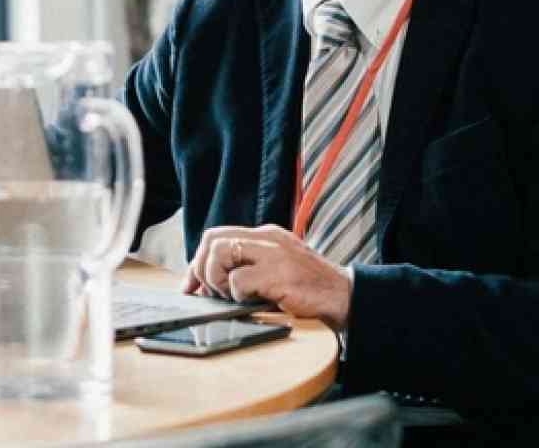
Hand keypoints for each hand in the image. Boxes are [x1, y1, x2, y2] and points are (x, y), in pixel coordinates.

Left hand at [181, 224, 352, 330]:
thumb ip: (249, 267)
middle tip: (210, 293)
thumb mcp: (278, 268)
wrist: (346, 297)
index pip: (217, 235)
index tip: (191, 285)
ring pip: (220, 253)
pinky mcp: (278, 275)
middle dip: (201, 269)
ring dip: (217, 280)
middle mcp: (267, 239)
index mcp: (266, 236)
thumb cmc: (310, 289)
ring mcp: (273, 254)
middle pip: (212, 240)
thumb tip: (209, 283)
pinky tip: (252, 302)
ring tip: (231, 296)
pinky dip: (237, 295)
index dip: (197, 261)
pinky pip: (238, 281)